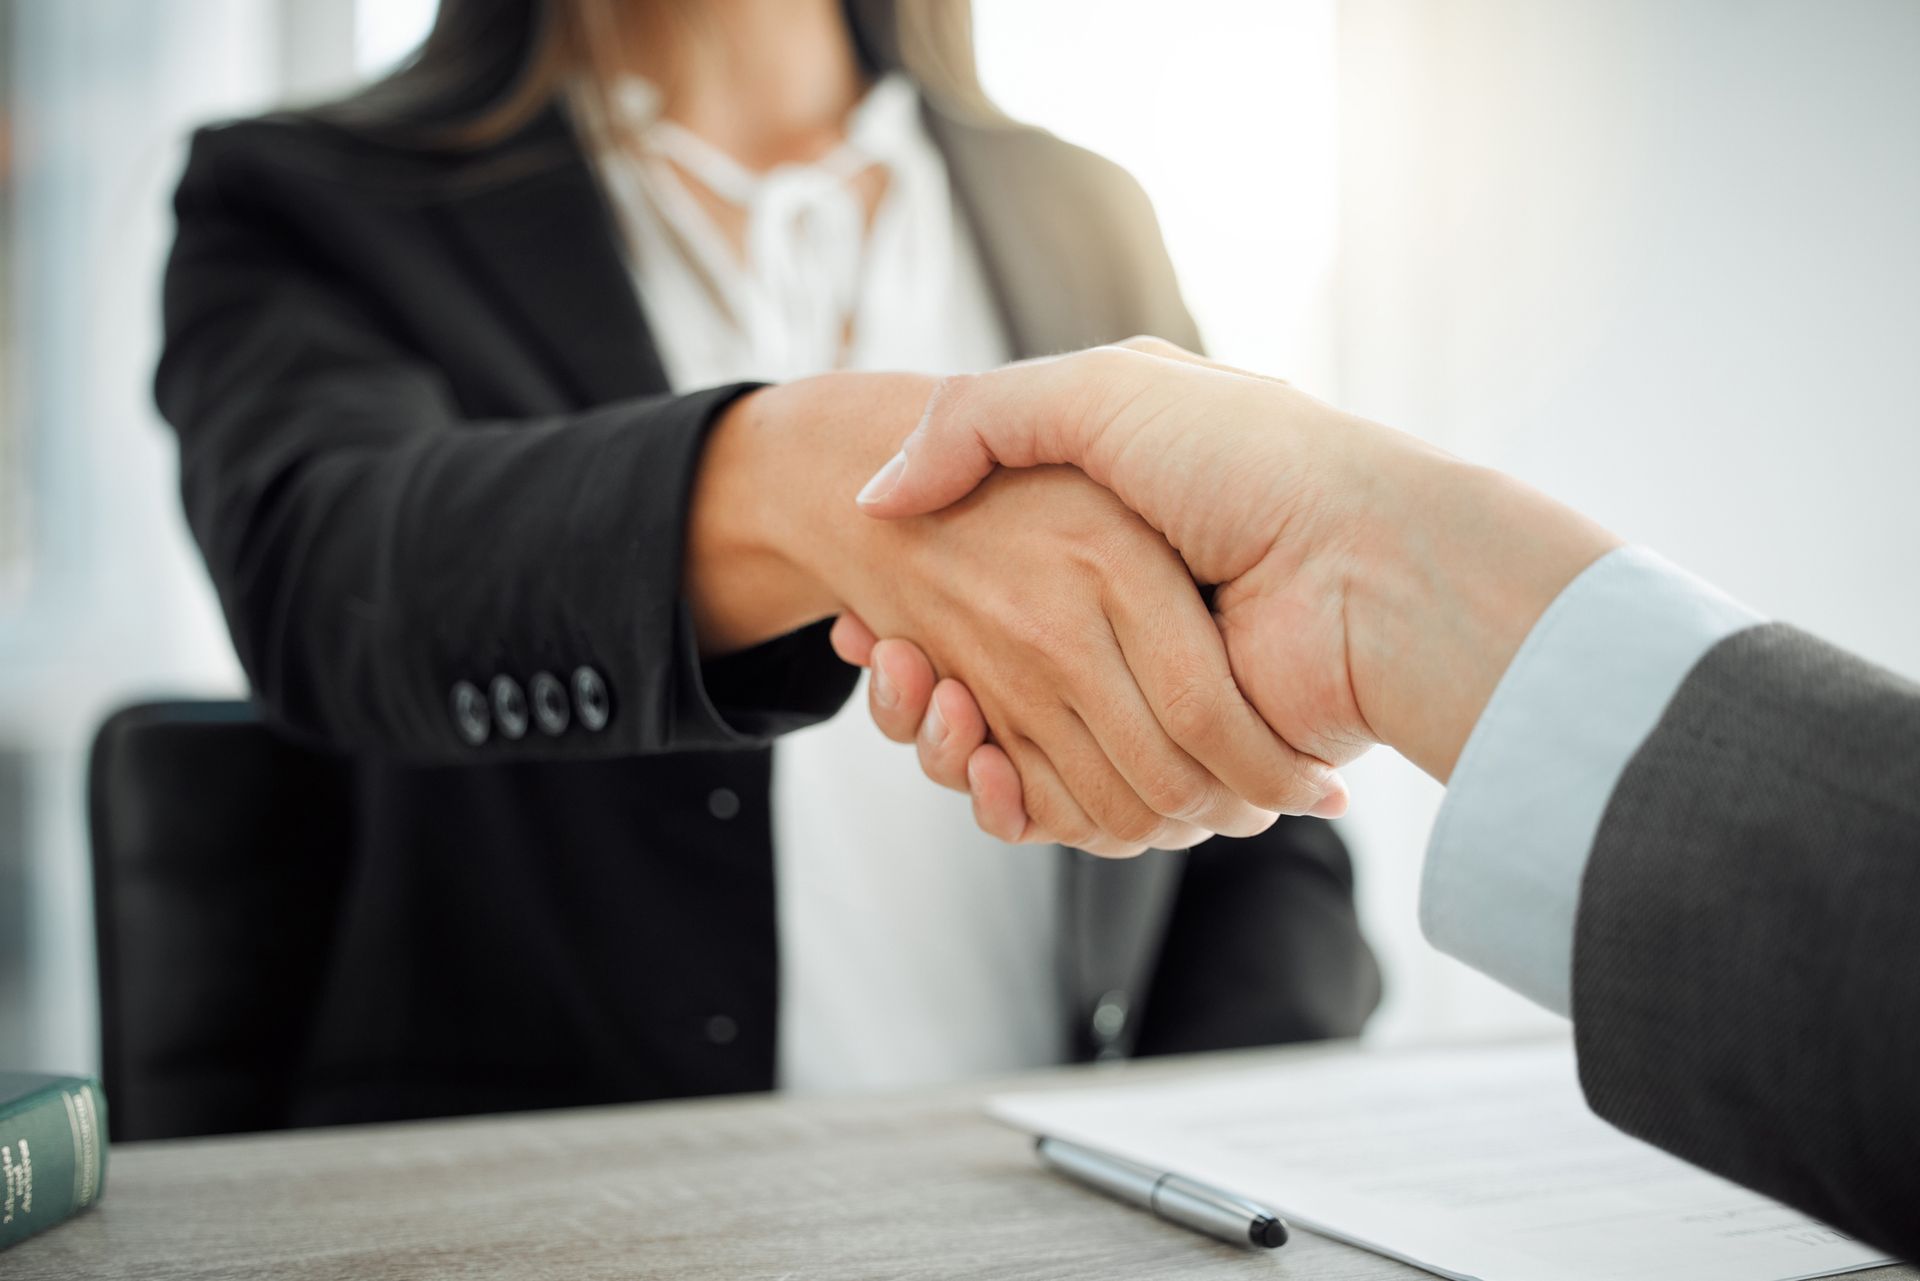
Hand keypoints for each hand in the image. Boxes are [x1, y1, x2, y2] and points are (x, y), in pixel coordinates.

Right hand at [853, 341, 1620, 787]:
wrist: (1362, 556)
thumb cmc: (1245, 459)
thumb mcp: (1101, 391)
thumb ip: (981, 419)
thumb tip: (879, 492)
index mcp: (1106, 555)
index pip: (975, 606)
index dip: (913, 611)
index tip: (869, 612)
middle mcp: (1122, 634)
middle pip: (978, 681)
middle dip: (915, 679)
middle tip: (876, 644)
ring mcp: (1145, 708)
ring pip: (1003, 749)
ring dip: (941, 732)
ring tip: (917, 682)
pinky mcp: (1170, 775)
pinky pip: (1058, 806)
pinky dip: (998, 793)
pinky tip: (966, 744)